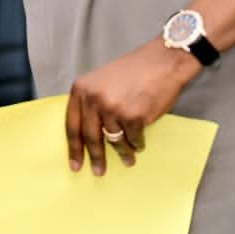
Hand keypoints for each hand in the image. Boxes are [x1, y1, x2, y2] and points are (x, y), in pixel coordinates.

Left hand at [65, 37, 199, 175]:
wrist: (162, 62)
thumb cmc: (133, 71)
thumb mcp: (101, 81)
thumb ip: (91, 102)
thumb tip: (88, 136)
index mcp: (81, 89)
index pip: (72, 124)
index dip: (74, 147)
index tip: (75, 164)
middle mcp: (93, 99)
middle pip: (90, 137)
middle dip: (95, 157)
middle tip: (98, 171)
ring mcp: (113, 108)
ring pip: (113, 140)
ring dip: (122, 153)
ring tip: (128, 160)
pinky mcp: (133, 117)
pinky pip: (133, 139)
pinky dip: (137, 144)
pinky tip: (140, 143)